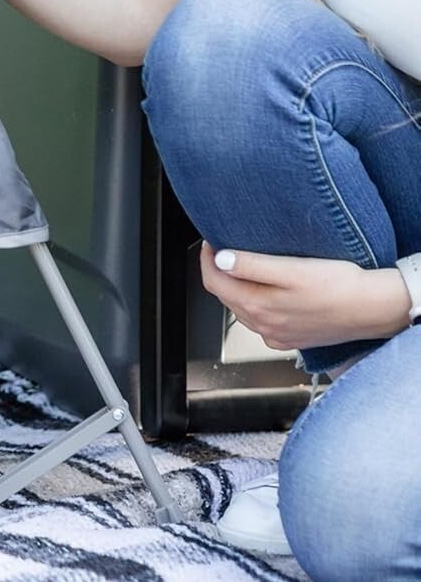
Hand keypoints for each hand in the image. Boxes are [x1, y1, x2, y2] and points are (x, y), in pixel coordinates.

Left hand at [199, 242, 412, 349]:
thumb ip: (252, 266)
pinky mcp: (291, 339)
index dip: (207, 260)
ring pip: (242, 309)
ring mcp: (278, 335)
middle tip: (224, 249)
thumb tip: (220, 261)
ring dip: (236, 288)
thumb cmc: (339, 287)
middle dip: (220, 272)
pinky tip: (265, 292)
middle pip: (226, 296)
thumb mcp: (292, 269)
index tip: (211, 242)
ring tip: (242, 266)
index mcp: (259, 307)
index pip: (214, 283)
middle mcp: (264, 326)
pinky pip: (261, 321)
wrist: (374, 310)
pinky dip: (255, 304)